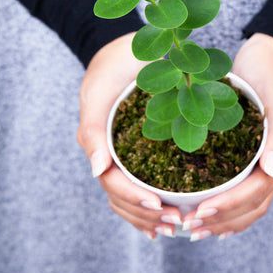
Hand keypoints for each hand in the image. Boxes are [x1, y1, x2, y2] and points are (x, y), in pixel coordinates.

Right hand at [77, 33, 182, 239]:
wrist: (126, 50)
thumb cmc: (110, 68)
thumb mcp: (98, 93)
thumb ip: (93, 130)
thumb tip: (97, 170)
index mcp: (99, 145)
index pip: (113, 183)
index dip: (134, 199)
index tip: (160, 206)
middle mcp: (112, 153)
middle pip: (123, 196)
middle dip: (148, 214)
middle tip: (179, 222)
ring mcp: (126, 151)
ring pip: (132, 193)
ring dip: (152, 214)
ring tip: (178, 222)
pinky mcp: (142, 145)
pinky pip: (145, 177)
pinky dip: (154, 198)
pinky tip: (169, 210)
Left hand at [183, 33, 272, 240]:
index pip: (257, 190)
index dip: (230, 205)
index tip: (199, 212)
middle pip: (252, 203)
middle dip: (222, 219)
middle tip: (189, 228)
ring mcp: (263, 156)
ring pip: (249, 200)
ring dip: (224, 218)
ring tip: (194, 227)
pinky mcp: (251, 149)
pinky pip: (243, 184)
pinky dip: (228, 203)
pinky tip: (209, 209)